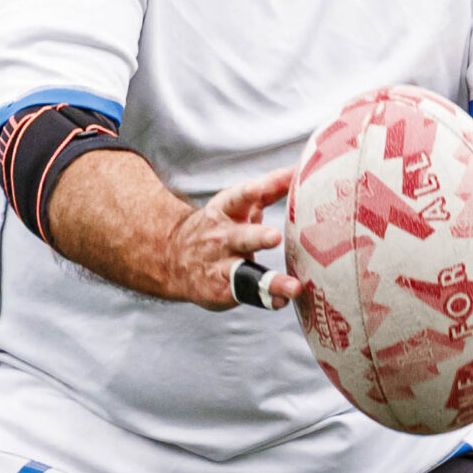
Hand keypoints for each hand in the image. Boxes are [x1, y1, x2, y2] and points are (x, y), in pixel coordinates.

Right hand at [163, 167, 302, 311]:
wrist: (173, 258)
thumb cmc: (219, 227)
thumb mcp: (236, 204)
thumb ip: (268, 188)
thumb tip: (300, 170)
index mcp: (225, 211)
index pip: (239, 197)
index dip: (255, 190)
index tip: (270, 186)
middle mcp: (221, 238)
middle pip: (241, 236)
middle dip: (258, 236)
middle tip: (275, 236)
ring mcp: (220, 265)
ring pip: (244, 272)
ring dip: (271, 281)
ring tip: (294, 287)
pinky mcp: (222, 290)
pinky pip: (247, 295)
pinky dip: (267, 299)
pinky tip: (282, 302)